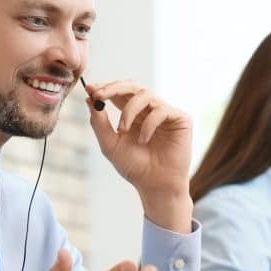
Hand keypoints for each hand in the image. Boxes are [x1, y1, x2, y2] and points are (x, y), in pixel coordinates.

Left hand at [84, 80, 192, 232]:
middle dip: (114, 88)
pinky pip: (161, 110)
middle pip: (133, 86)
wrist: (155, 185)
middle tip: (99, 95)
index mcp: (134, 114)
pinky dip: (148, 124)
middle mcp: (150, 110)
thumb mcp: (110, 144)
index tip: (90, 89)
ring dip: (129, 111)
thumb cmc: (135, 167)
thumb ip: (99, 123)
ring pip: (145, 95)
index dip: (105, 87)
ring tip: (122, 130)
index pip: (120, 93)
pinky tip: (143, 140)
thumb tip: (89, 100)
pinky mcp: (181, 119)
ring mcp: (166, 113)